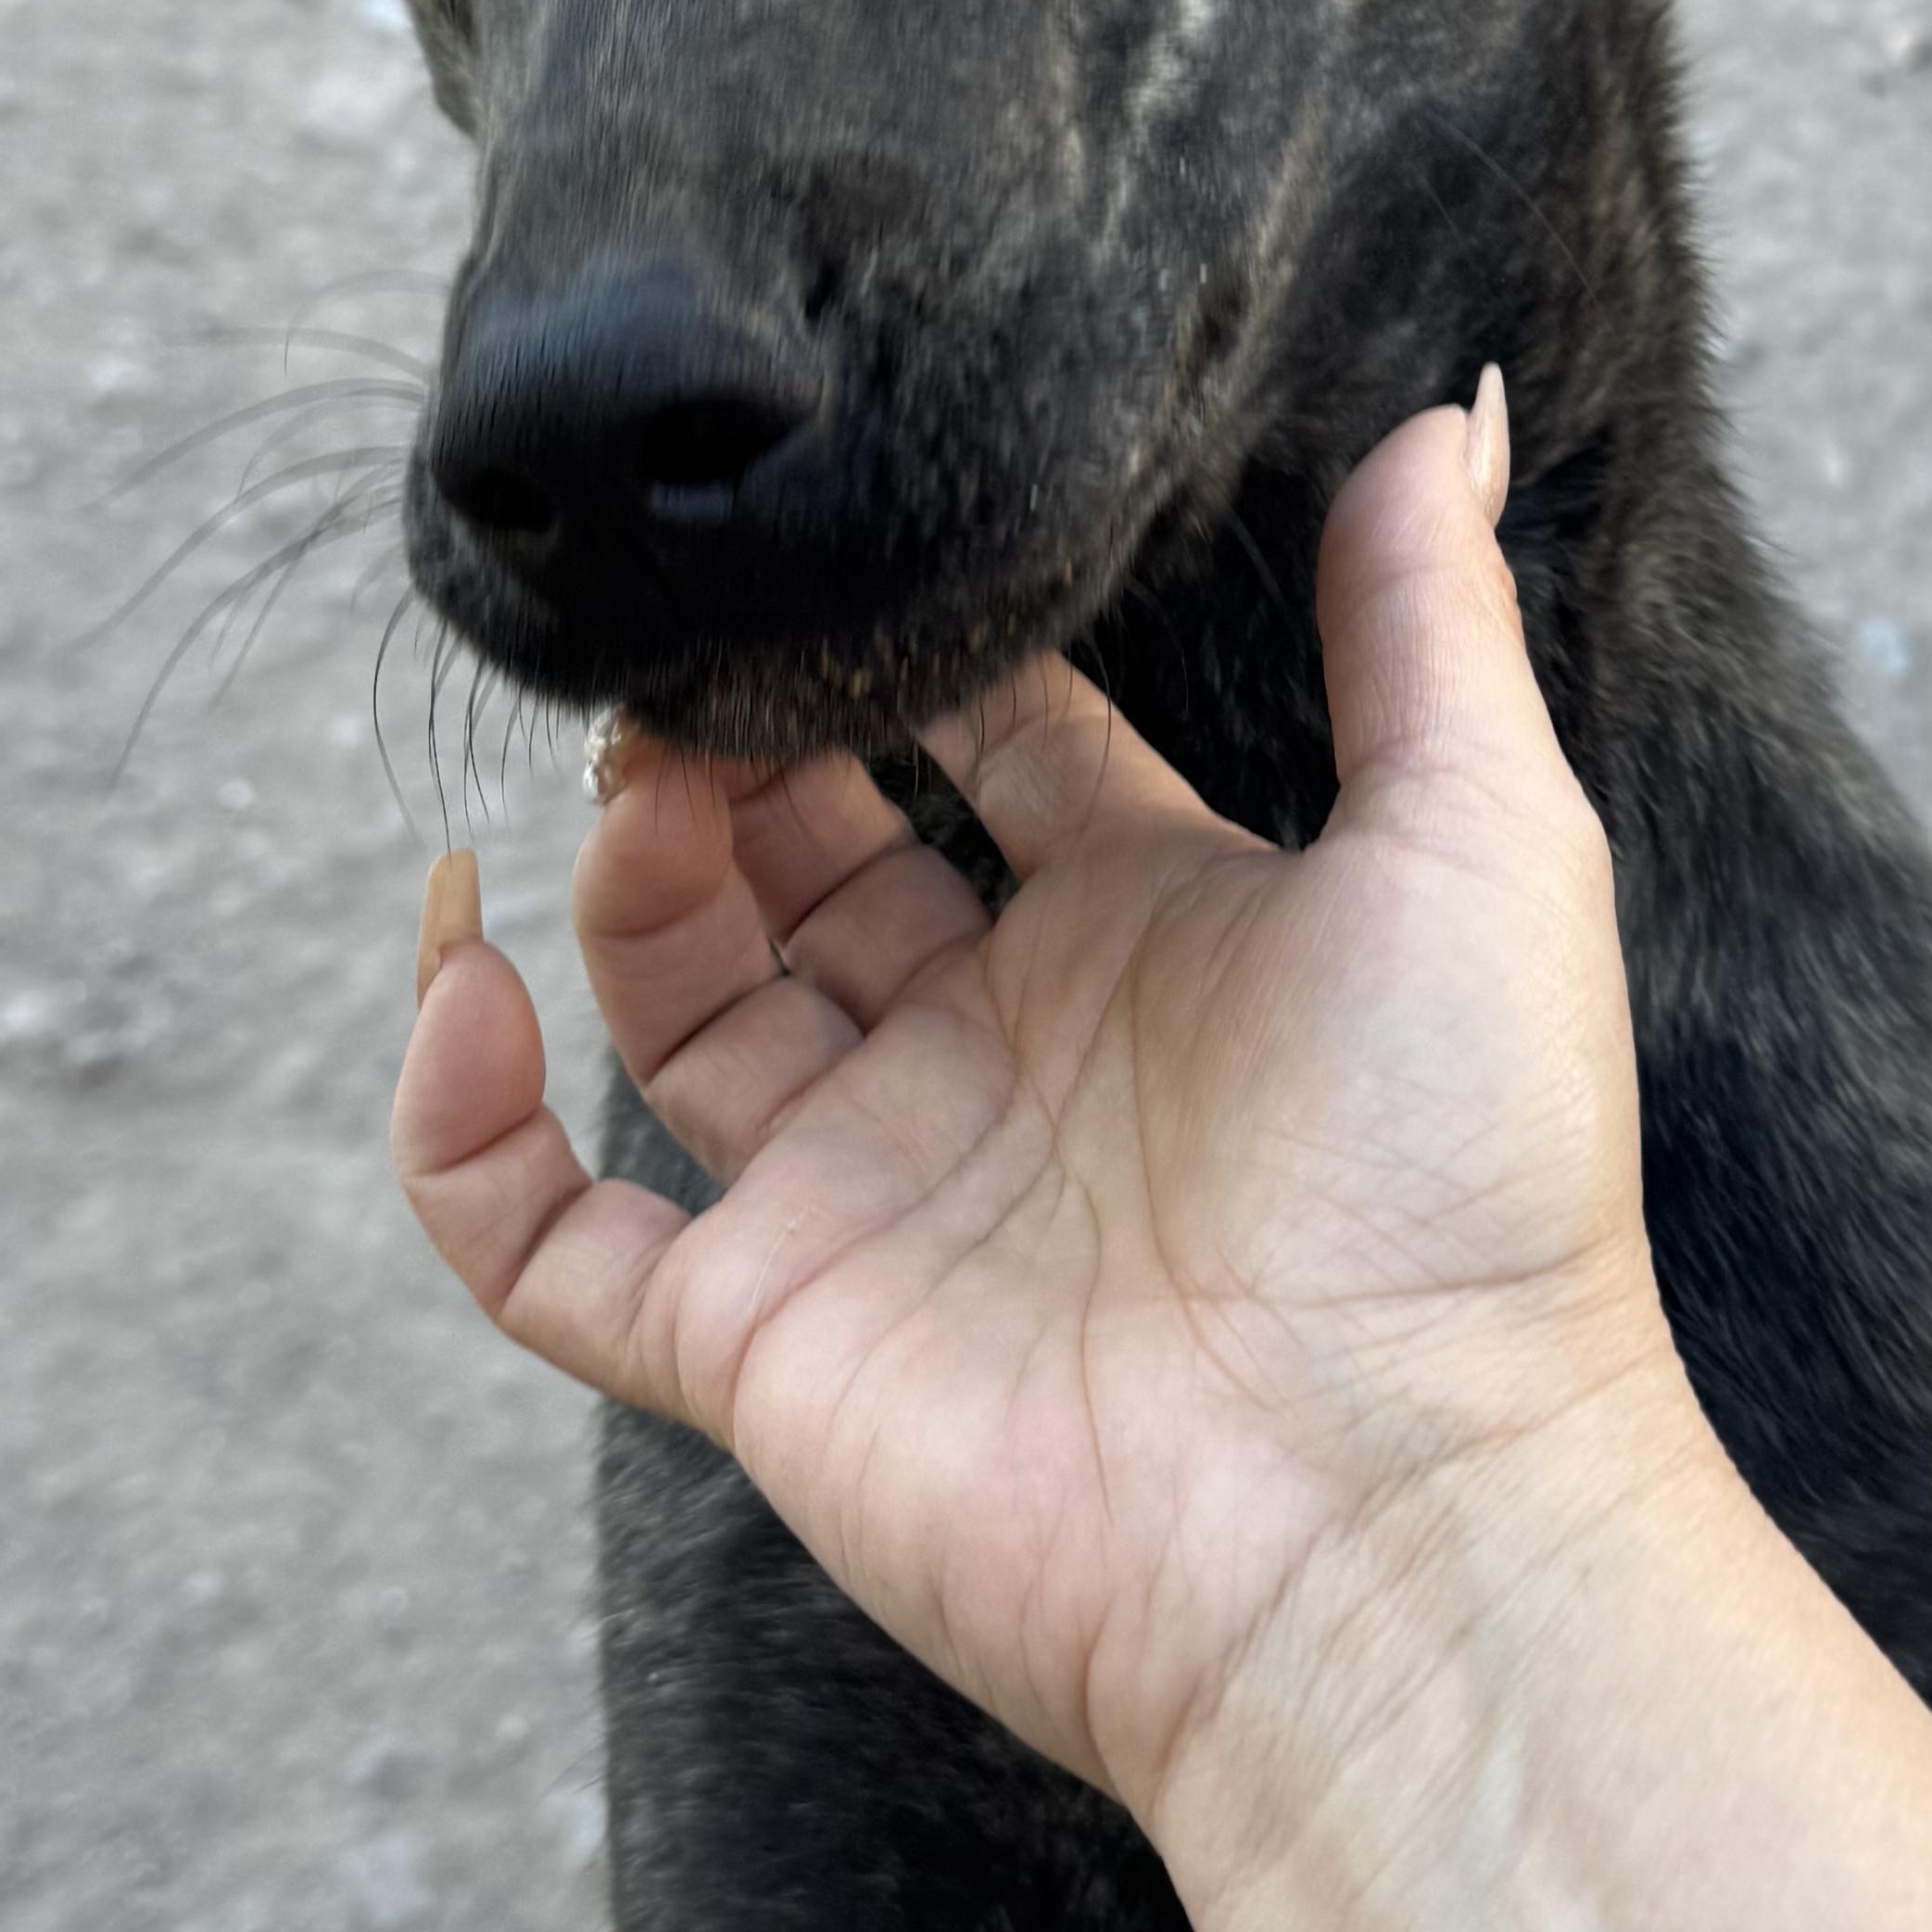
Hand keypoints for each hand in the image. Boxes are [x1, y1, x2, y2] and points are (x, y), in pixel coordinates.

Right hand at [390, 382, 1698, 1839]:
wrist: (1403, 1522)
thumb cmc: (1469, 1187)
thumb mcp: (1480, 841)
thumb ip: (1425, 622)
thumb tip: (1442, 409)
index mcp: (1153, 931)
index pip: (987, 740)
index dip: (913, 642)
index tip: (844, 542)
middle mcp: (995, 1056)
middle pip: (805, 853)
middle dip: (733, 739)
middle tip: (692, 659)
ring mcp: (864, 1201)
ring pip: (669, 1003)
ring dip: (617, 876)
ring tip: (632, 789)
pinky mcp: (757, 1343)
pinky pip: (537, 1238)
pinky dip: (451, 1123)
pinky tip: (461, 981)